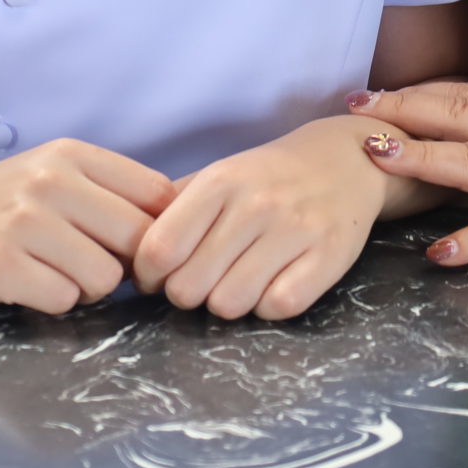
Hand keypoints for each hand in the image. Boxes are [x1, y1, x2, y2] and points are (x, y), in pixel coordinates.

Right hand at [0, 137, 175, 313]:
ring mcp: (24, 221)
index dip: (160, 232)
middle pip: (139, 241)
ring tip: (53, 274)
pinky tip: (26, 284)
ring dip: (86, 289)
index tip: (133, 248)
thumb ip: (109, 193)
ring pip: (105, 278)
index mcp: (73, 155)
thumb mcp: (52, 175)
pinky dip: (52, 301)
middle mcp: (52, 181)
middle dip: (125, 267)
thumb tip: (178, 228)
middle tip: (90, 268)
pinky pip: (63, 299)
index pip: (158, 195)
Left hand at [131, 118, 392, 319]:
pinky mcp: (329, 256)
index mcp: (220, 182)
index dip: (149, 276)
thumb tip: (122, 257)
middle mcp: (256, 204)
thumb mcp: (216, 176)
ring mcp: (295, 231)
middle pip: (189, 288)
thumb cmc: (267, 176)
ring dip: (227, 301)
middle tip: (204, 277)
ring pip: (229, 304)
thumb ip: (168, 211)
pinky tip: (273, 282)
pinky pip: (277, 308)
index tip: (158, 275)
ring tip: (239, 279)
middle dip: (188, 293)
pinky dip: (268, 305)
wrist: (345, 160)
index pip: (158, 251)